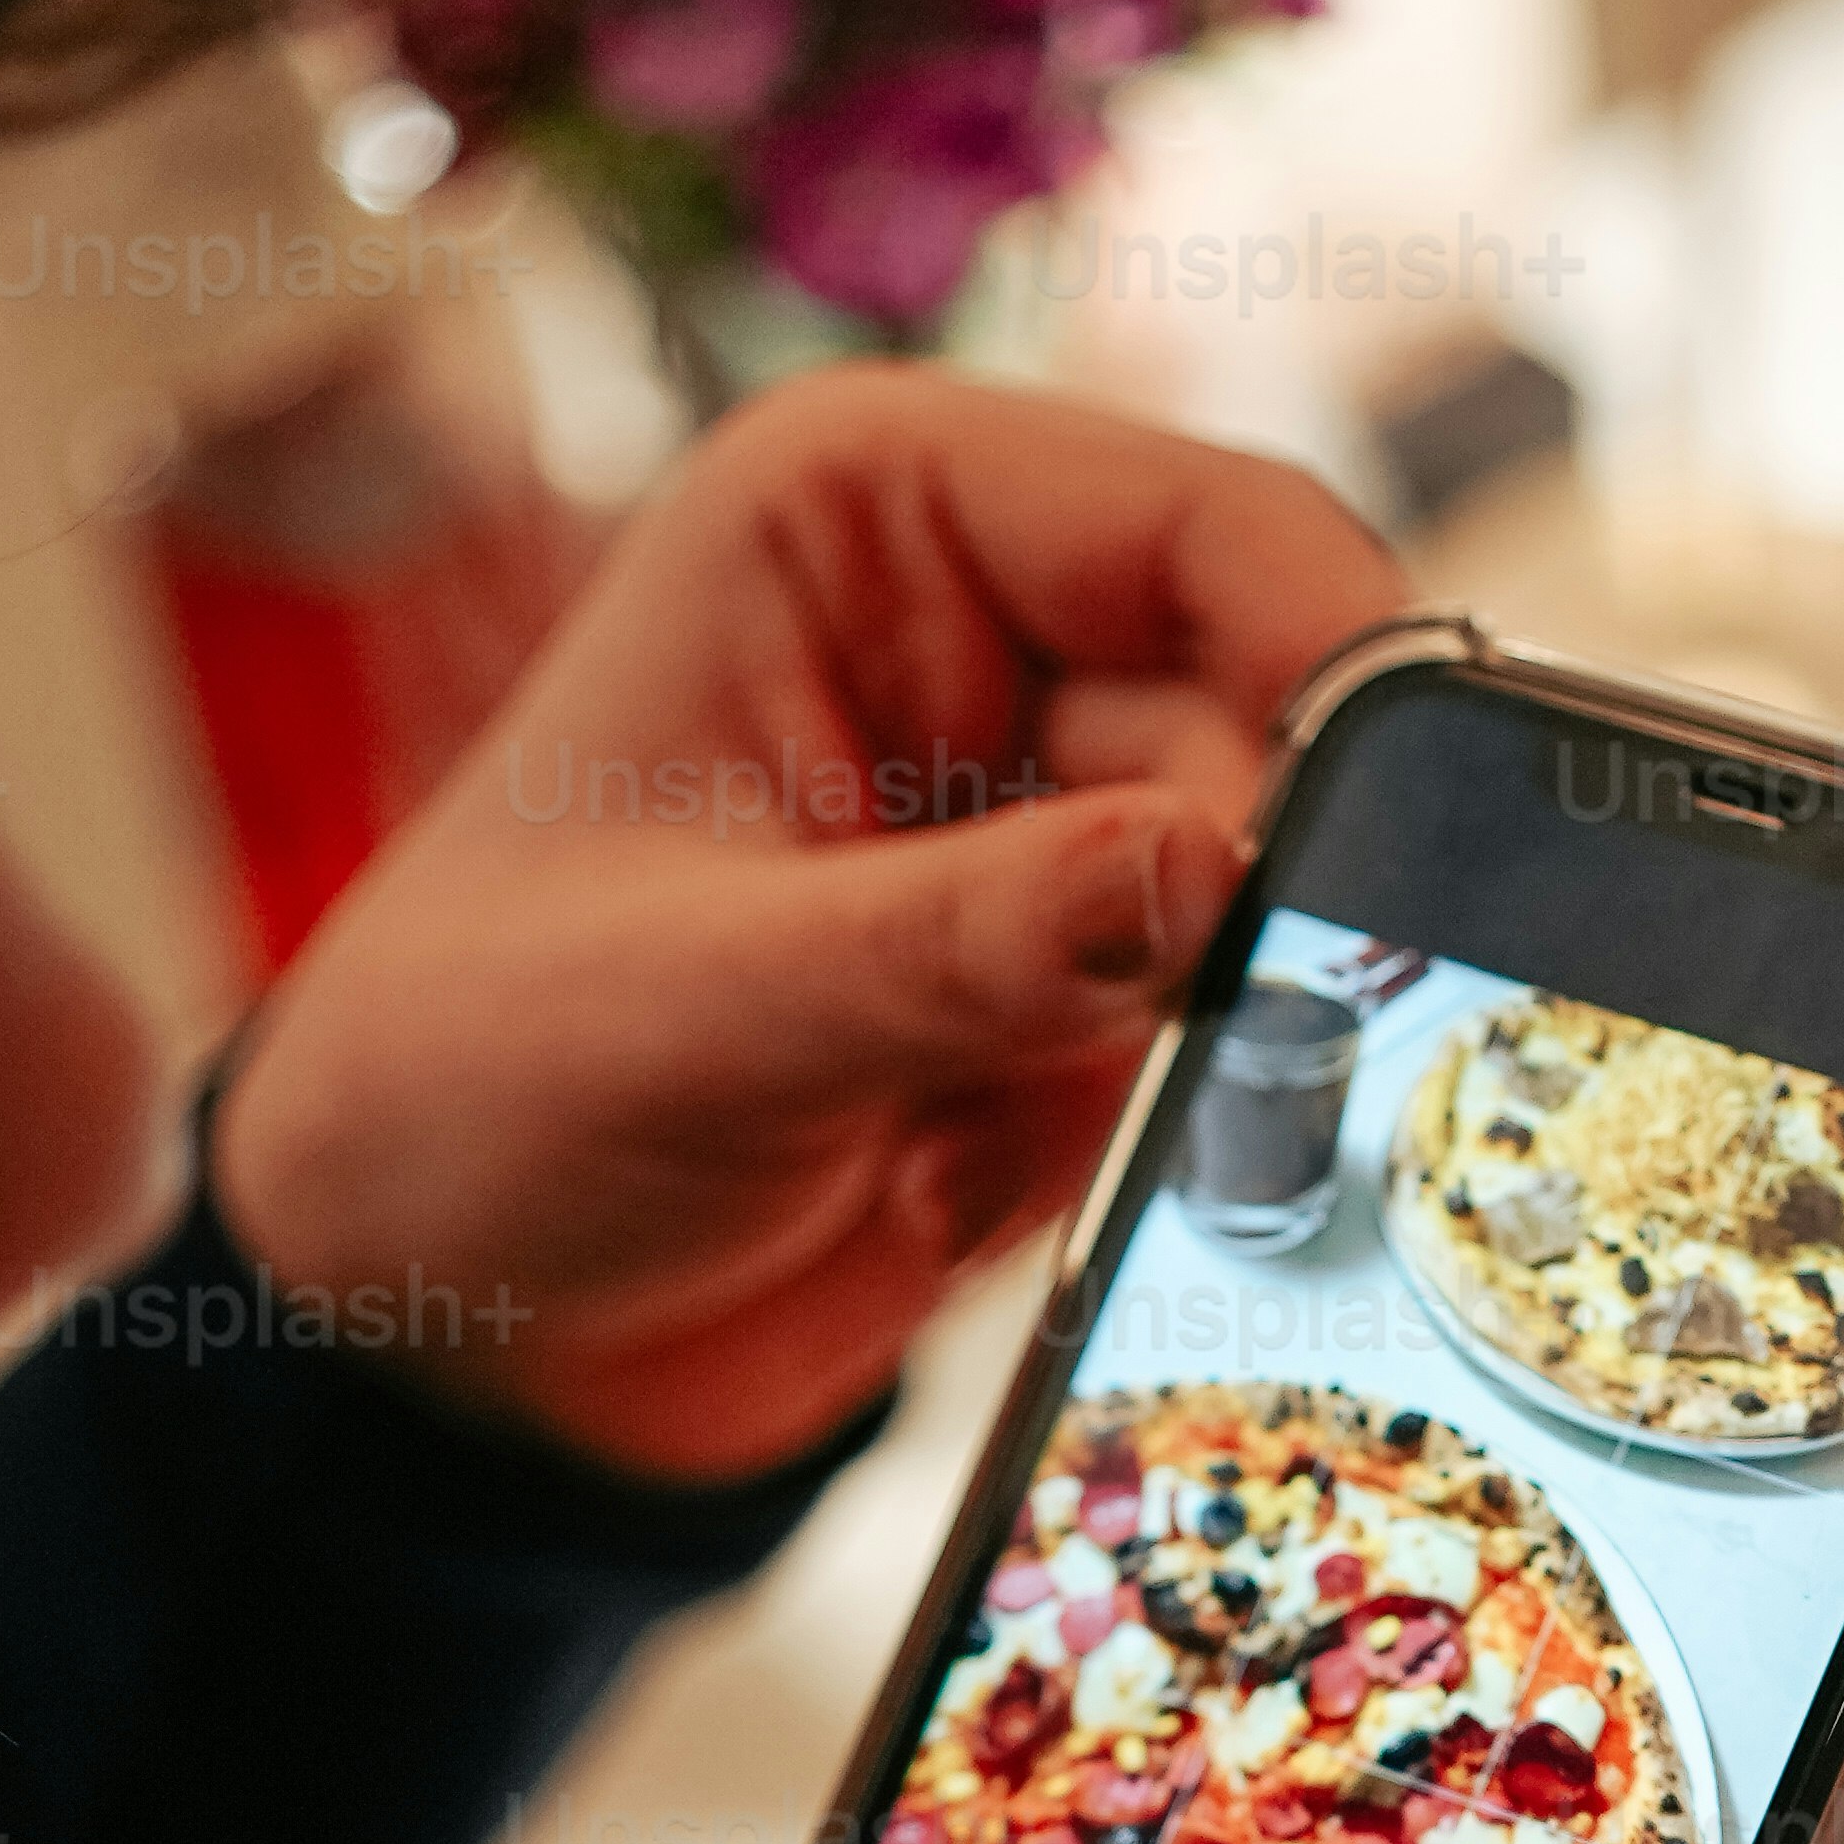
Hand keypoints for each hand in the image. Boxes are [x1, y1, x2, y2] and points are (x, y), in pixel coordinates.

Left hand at [210, 370, 1392, 1486]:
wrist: (439, 1321)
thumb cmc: (480, 1086)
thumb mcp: (708, 1003)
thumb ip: (973, 940)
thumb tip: (1219, 874)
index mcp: (874, 522)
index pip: (1202, 526)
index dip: (1334, 652)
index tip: (1403, 815)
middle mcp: (988, 648)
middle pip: (1269, 732)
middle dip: (1248, 903)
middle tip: (1170, 1043)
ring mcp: (1047, 838)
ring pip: (1267, 914)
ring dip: (1175, 1051)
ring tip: (973, 1143)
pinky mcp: (1082, 1010)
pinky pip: (1226, 1059)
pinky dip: (1141, 1148)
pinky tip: (946, 1190)